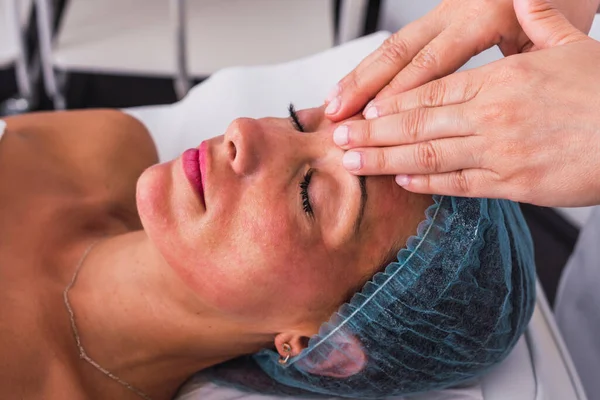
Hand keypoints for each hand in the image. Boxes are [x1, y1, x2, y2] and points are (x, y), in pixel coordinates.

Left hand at [332, 0, 599, 206]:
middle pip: (419, 122)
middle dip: (373, 132)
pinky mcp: (512, 183)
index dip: (392, 99)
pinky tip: (402, 180)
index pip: (432, 88)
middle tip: (339, 139)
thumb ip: (542, 21)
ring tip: (354, 162)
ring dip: (386, 159)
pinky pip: (459, 184)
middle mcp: (493, 115)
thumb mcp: (575, 47)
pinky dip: (427, 183)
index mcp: (503, 79)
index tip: (363, 109)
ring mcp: (499, 151)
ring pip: (429, 155)